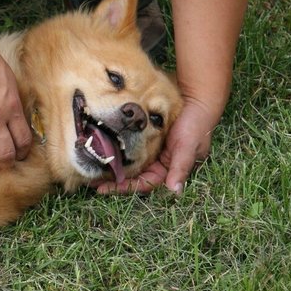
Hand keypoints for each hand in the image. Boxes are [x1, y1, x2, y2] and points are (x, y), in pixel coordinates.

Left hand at [94, 99, 216, 194]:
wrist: (198, 99)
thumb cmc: (196, 125)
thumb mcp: (188, 146)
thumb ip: (180, 167)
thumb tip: (175, 191)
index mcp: (169, 170)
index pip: (143, 184)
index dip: (123, 187)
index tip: (103, 189)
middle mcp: (158, 163)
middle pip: (133, 177)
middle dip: (113, 180)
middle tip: (91, 182)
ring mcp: (151, 150)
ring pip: (129, 164)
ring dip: (113, 167)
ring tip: (92, 169)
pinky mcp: (146, 137)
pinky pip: (129, 147)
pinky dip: (117, 151)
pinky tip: (103, 150)